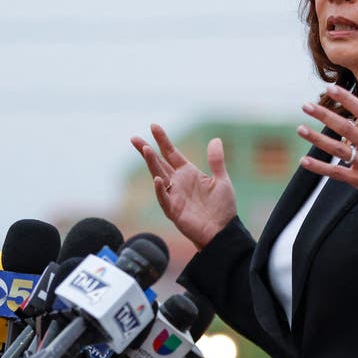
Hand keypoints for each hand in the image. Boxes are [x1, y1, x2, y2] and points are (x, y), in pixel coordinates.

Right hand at [131, 124, 236, 248]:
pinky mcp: (174, 211)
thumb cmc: (222, 208)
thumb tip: (215, 139)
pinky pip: (164, 198)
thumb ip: (216, 161)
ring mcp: (174, 196)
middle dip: (147, 151)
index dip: (162, 140)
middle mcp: (178, 183)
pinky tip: (158, 179)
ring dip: (152, 164)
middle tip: (134, 139)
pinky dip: (160, 189)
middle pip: (159, 163)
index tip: (153, 126)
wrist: (223, 231)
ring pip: (158, 176)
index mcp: (188, 173)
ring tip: (146, 150)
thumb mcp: (221, 180)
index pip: (171, 153)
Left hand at [297, 85, 357, 227]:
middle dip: (324, 115)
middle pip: (345, 128)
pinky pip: (336, 173)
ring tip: (300, 128)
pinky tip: (304, 161)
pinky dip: (319, 167)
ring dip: (316, 138)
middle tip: (307, 105)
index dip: (347, 99)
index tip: (332, 89)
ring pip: (336, 149)